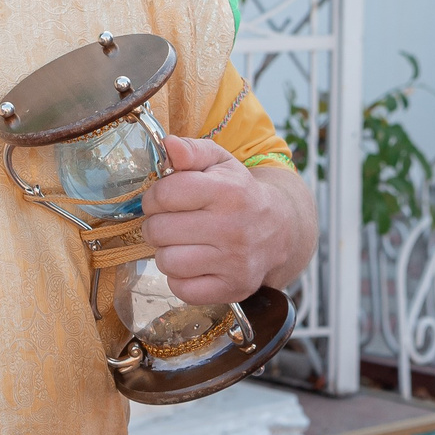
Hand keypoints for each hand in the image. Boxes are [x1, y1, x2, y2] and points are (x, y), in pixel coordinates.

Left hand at [140, 136, 317, 305]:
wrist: (279, 232)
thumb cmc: (240, 194)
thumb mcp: (220, 163)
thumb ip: (192, 150)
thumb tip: (169, 145)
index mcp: (228, 192)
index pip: (164, 195)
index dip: (154, 197)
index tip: (162, 200)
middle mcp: (232, 228)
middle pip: (159, 230)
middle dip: (157, 225)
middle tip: (172, 222)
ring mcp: (234, 262)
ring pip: (167, 261)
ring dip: (166, 252)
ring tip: (182, 243)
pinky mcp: (232, 288)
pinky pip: (181, 289)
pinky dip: (179, 278)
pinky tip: (192, 263)